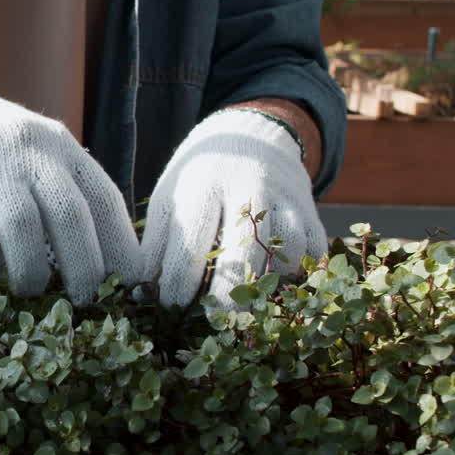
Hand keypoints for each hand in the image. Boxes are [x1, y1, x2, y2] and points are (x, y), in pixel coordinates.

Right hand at [0, 71, 141, 304]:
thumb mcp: (35, 155)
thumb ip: (64, 194)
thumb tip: (104, 265)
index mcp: (60, 147)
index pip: (103, 198)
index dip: (122, 245)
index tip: (132, 283)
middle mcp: (30, 154)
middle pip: (69, 215)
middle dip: (83, 267)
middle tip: (84, 300)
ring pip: (23, 231)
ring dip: (32, 274)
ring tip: (30, 289)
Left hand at [140, 109, 327, 307]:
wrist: (249, 134)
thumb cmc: (198, 179)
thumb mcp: (169, 199)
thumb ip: (156, 245)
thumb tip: (140, 295)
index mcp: (204, 185)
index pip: (191, 243)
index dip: (179, 283)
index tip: (171, 307)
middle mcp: (249, 188)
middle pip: (244, 250)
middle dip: (229, 293)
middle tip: (216, 320)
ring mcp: (285, 198)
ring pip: (286, 251)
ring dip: (268, 281)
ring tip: (249, 296)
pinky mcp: (310, 209)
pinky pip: (314, 250)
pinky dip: (299, 271)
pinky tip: (276, 280)